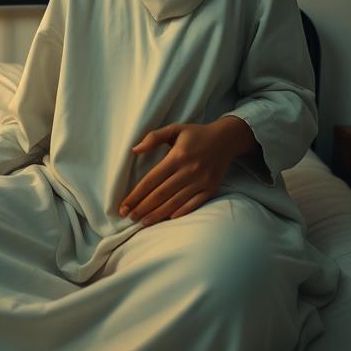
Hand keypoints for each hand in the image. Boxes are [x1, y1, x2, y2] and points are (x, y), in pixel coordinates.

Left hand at [118, 118, 258, 226]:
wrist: (227, 139)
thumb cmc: (196, 134)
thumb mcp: (175, 128)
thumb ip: (154, 137)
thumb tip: (134, 150)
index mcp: (177, 156)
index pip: (152, 179)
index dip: (136, 194)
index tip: (123, 206)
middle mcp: (189, 171)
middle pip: (161, 194)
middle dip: (143, 207)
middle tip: (129, 217)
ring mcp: (201, 181)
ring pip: (175, 202)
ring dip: (158, 214)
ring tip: (143, 222)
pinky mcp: (211, 189)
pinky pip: (193, 204)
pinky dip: (180, 212)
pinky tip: (167, 219)